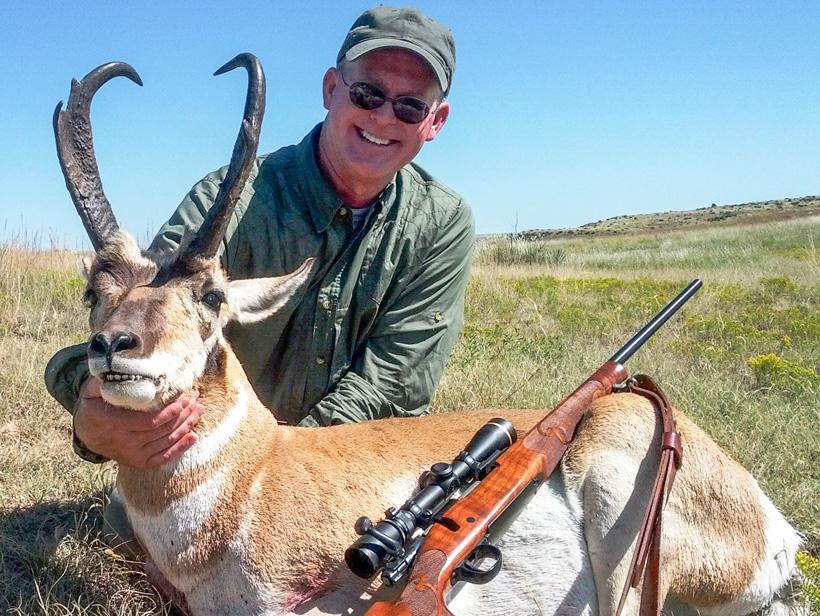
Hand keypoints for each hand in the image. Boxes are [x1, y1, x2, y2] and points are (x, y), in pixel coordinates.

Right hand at [73, 378, 204, 468]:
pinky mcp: (139, 462)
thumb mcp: (93, 390)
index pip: (148, 422)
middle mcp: (123, 443)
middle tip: (195, 399)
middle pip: (162, 430)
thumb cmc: (95, 406)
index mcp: (112, 424)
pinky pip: (163, 457)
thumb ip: (107, 378)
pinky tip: (194, 436)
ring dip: (187, 426)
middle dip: (183, 414)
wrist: (87, 434)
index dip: (170, 412)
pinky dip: (181, 447)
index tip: (184, 399)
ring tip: (199, 410)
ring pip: (166, 441)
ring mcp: (132, 455)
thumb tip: (123, 362)